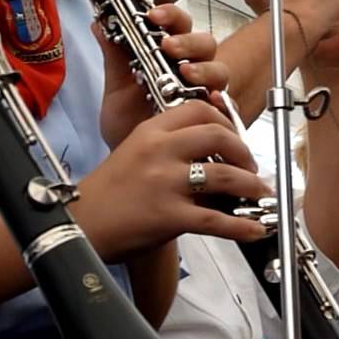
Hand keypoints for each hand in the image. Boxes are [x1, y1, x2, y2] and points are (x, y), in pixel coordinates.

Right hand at [74, 99, 272, 260]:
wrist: (79, 225)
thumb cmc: (109, 192)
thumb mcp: (136, 152)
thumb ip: (172, 145)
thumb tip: (218, 148)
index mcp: (152, 131)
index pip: (200, 110)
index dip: (227, 122)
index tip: (236, 136)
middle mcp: (160, 151)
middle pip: (219, 137)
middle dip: (244, 152)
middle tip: (251, 167)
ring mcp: (165, 183)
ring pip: (225, 176)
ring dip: (251, 186)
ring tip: (259, 193)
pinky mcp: (169, 215)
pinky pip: (216, 219)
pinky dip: (242, 226)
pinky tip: (255, 229)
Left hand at [95, 4, 229, 147]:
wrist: (134, 163)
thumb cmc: (128, 125)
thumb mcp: (116, 89)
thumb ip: (114, 57)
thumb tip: (99, 23)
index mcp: (169, 56)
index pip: (178, 25)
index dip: (170, 15)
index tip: (153, 15)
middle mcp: (192, 70)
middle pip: (205, 43)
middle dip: (189, 42)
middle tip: (170, 46)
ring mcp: (206, 93)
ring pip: (219, 70)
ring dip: (205, 68)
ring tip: (187, 75)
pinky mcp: (216, 118)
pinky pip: (227, 105)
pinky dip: (222, 101)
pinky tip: (210, 100)